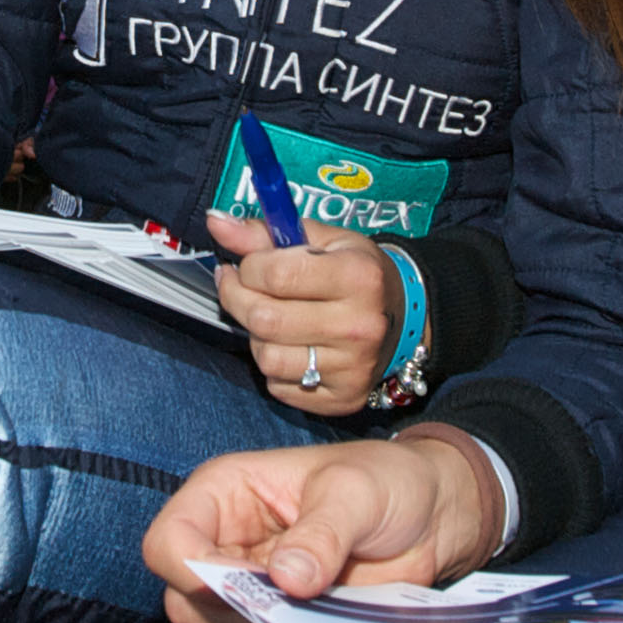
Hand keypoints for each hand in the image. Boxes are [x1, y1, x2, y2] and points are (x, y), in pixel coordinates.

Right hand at [140, 434, 500, 622]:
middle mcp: (220, 546)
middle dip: (235, 616)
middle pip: (181, 603)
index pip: (169, 543)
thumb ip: (322, 533)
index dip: (192, 573)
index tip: (247, 586)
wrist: (431, 520)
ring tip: (311, 621)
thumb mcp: (357, 493)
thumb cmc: (388, 484)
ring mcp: (242, 594)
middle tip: (298, 605)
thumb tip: (288, 581)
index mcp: (222, 495)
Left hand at [205, 211, 398, 414]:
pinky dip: (274, 367)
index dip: (248, 268)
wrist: (405, 319)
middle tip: (241, 287)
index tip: (247, 265)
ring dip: (256, 336)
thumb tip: (217, 223)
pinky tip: (290, 346)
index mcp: (358, 276)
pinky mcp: (343, 399)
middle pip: (264, 319)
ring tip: (271, 319)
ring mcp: (352, 367)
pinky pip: (279, 386)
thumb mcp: (322, 241)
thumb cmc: (356, 273)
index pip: (276, 275)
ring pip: (266, 358)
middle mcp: (359, 325)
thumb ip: (265, 233)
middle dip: (238, 299)